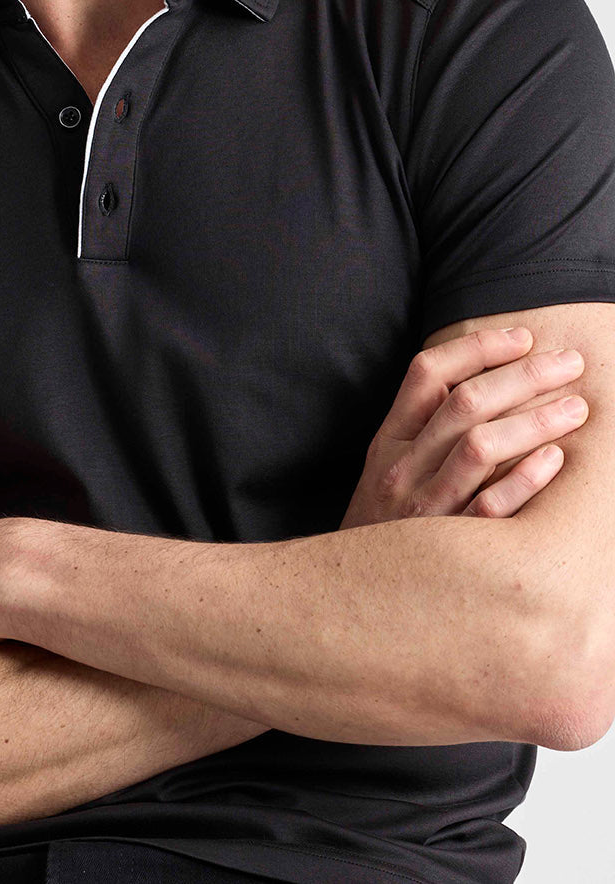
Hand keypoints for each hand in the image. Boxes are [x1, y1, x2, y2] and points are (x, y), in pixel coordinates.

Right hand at [340, 327, 587, 528]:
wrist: (355, 597)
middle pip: (465, 402)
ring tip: (577, 407)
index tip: (523, 336)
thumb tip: (478, 376)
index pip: (428, 373)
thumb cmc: (385, 525)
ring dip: (534, 420)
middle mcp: (403, 468)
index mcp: (388, 441)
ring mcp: (424, 509)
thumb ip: (421, 426)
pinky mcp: (448, 550)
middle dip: (523, 374)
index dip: (478, 347)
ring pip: (480, 447)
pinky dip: (523, 480)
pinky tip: (556, 460)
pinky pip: (489, 508)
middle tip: (569, 362)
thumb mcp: (386, 468)